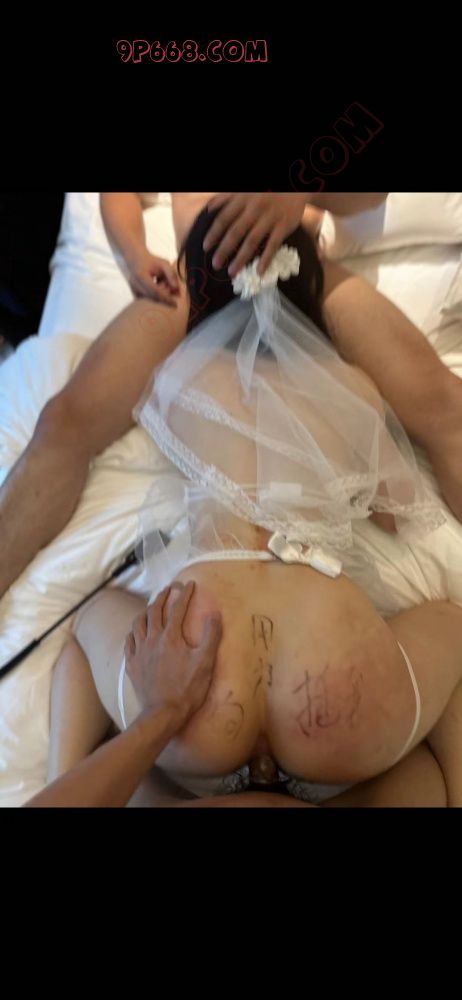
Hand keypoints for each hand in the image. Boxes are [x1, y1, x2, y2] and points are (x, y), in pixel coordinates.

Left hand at [124, 582, 222, 726]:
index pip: (178, 608)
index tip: (189, 584)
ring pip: (138, 624)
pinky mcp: (132, 665)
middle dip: (162, 597)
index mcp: (171, 637)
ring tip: (150, 607)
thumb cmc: (187, 689)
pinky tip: (135, 632)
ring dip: (145, 611)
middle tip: (169, 589)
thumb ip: (211, 635)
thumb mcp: (205, 662)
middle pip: (154, 611)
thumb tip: (214, 613)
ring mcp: (139, 652)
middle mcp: (152, 639)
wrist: (162, 714)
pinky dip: (133, 632)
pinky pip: (129, 642)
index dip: (184, 594)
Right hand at [126, 250, 179, 305]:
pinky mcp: (134, 293)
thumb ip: (171, 275)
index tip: (175, 303)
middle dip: (164, 299)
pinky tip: (159, 288)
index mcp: (141, 275)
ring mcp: (133, 289)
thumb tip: (177, 289)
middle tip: (174, 297)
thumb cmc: (152, 261)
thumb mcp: (164, 264)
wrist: (137, 259)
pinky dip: (155, 298)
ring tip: (165, 287)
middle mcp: (135, 284)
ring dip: (160, 298)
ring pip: (149, 300)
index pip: (155, 290)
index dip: (166, 298)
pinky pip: (147, 299)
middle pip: (152, 297)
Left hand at [203, 193, 306, 276]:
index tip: (205, 247)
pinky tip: (259, 272)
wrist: (295, 186)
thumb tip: (208, 209)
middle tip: (215, 264)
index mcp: (243, 199)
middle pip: (236, 232)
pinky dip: (266, 259)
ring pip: (252, 241)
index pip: (224, 218)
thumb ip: (226, 197)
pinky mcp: (284, 226)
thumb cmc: (266, 190)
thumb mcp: (244, 188)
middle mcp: (255, 209)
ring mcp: (270, 218)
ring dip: (241, 258)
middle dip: (224, 249)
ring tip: (232, 272)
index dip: (214, 233)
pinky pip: (273, 245)